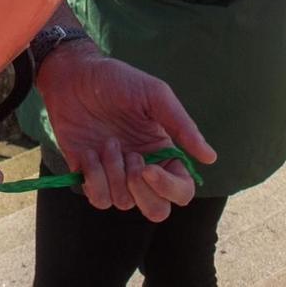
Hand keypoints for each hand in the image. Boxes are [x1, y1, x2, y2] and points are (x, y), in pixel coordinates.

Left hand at [37, 46, 215, 219]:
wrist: (75, 75)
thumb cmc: (117, 81)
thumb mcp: (154, 95)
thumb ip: (182, 126)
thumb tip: (210, 158)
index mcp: (162, 153)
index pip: (181, 191)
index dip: (170, 188)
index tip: (148, 168)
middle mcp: (141, 169)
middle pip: (157, 211)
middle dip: (144, 192)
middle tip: (132, 158)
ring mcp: (115, 174)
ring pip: (124, 203)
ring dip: (115, 173)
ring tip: (107, 142)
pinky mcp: (89, 176)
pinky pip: (98, 199)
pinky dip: (94, 178)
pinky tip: (88, 152)